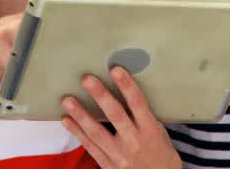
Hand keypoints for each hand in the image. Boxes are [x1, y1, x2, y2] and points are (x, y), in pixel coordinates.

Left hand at [61, 66, 180, 168]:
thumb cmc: (162, 156)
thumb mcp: (160, 133)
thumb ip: (144, 116)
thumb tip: (127, 93)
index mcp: (150, 130)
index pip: (138, 103)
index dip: (126, 85)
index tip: (116, 70)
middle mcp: (134, 142)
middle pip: (115, 115)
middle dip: (100, 95)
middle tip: (87, 79)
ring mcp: (119, 155)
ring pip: (96, 131)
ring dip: (81, 114)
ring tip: (68, 100)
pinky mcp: (108, 165)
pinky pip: (90, 146)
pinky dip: (77, 132)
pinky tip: (67, 120)